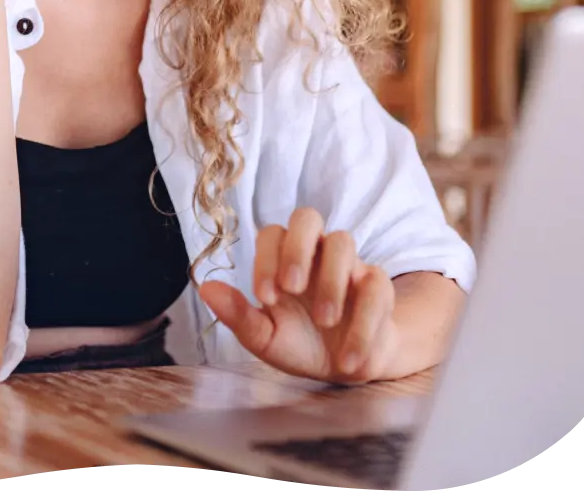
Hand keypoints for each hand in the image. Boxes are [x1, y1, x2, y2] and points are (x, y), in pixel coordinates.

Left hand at [198, 208, 398, 383]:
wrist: (345, 368)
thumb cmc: (299, 343)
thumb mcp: (265, 337)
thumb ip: (237, 314)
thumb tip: (205, 288)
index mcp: (284, 258)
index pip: (272, 234)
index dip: (266, 259)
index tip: (264, 298)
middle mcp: (316, 252)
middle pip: (308, 216)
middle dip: (298, 247)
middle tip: (292, 288)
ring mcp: (349, 264)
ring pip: (343, 241)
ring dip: (332, 281)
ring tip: (325, 321)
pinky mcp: (378, 287)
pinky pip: (376, 286)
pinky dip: (364, 323)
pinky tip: (349, 359)